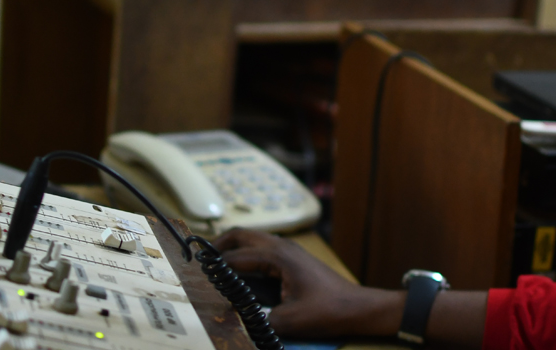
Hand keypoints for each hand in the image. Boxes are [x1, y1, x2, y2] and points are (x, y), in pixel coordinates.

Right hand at [213, 228, 402, 338]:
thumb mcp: (290, 322)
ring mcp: (290, 250)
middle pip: (242, 235)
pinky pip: (263, 248)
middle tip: (202, 259)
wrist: (359, 308)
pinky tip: (242, 271)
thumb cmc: (329, 311)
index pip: (237, 256)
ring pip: (254, 239)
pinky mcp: (295, 259)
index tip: (196, 271)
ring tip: (217, 264)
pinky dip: (247, 253)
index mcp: (278, 257)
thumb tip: (238, 319)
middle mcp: (282, 247)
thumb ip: (258, 319)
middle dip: (220, 243)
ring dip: (234, 246)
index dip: (215, 265)